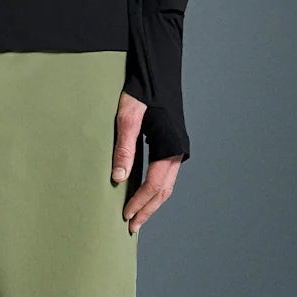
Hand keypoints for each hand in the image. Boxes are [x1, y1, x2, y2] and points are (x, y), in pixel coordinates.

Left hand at [113, 92, 182, 234]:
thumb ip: (124, 148)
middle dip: (148, 209)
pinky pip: (165, 173)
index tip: (125, 216)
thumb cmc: (142, 89)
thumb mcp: (127, 117)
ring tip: (137, 217)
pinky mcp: (171, 144)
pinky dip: (154, 188)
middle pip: (164, 190)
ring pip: (167, 184)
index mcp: (171, 146)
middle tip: (131, 227)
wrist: (157, 68)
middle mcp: (178, 150)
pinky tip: (142, 194)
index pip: (155, 184)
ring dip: (152, 201)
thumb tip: (118, 178)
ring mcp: (177, 148)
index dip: (140, 202)